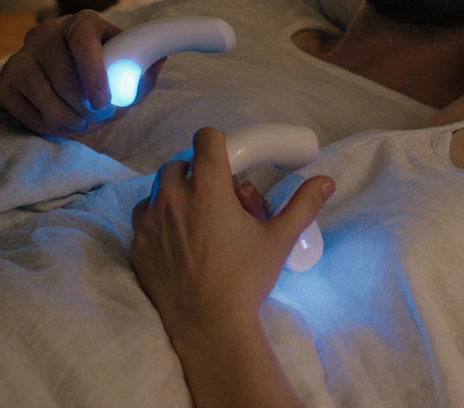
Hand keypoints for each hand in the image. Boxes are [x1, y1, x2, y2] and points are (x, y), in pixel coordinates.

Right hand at [0, 10, 164, 136]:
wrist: (70, 79)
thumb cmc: (107, 72)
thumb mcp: (129, 69)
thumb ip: (143, 70)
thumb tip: (159, 59)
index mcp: (83, 23)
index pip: (82, 42)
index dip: (92, 73)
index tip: (104, 101)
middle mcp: (46, 32)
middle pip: (62, 75)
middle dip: (85, 106)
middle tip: (100, 118)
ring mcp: (20, 56)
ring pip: (43, 95)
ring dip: (68, 118)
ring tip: (83, 122)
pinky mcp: (4, 82)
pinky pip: (24, 111)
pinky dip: (47, 126)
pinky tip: (62, 122)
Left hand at [130, 127, 333, 337]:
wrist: (209, 325)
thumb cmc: (245, 279)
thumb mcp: (280, 239)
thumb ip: (303, 204)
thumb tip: (325, 182)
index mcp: (208, 188)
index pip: (205, 139)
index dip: (218, 143)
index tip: (227, 160)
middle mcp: (173, 197)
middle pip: (179, 163)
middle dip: (196, 173)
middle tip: (217, 197)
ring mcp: (150, 221)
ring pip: (158, 190)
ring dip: (175, 194)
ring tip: (197, 219)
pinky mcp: (138, 245)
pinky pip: (143, 218)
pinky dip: (158, 219)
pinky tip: (177, 239)